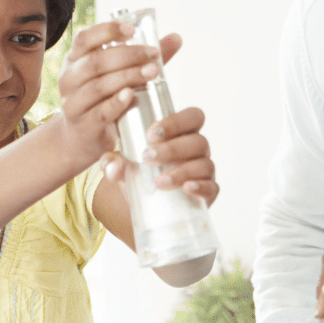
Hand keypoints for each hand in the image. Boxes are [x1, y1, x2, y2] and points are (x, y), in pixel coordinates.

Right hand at [56, 21, 161, 164]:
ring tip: (152, 72)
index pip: (84, 38)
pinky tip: (131, 96)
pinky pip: (100, 112)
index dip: (107, 31)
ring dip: (128, 77)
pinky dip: (116, 103)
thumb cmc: (105, 98)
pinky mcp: (83, 125)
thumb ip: (144, 57)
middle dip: (128, 55)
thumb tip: (176, 38)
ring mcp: (73, 103)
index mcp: (75, 60)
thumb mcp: (119, 74)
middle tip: (153, 54)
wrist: (84, 137)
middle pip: (96, 61)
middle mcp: (69, 79)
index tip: (133, 29)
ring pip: (99, 86)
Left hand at [101, 106, 218, 204]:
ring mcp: (205, 171)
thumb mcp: (123, 166)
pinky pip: (212, 187)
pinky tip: (186, 188)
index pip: (192, 117)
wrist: (145, 205)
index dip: (176, 121)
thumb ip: (112, 162)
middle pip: (198, 141)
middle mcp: (198, 149)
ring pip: (204, 164)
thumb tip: (111, 164)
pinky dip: (200, 186)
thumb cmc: (140, 174)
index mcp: (182, 134)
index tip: (151, 133)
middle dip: (173, 148)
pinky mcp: (208, 192)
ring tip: (158, 181)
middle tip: (147, 157)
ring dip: (182, 171)